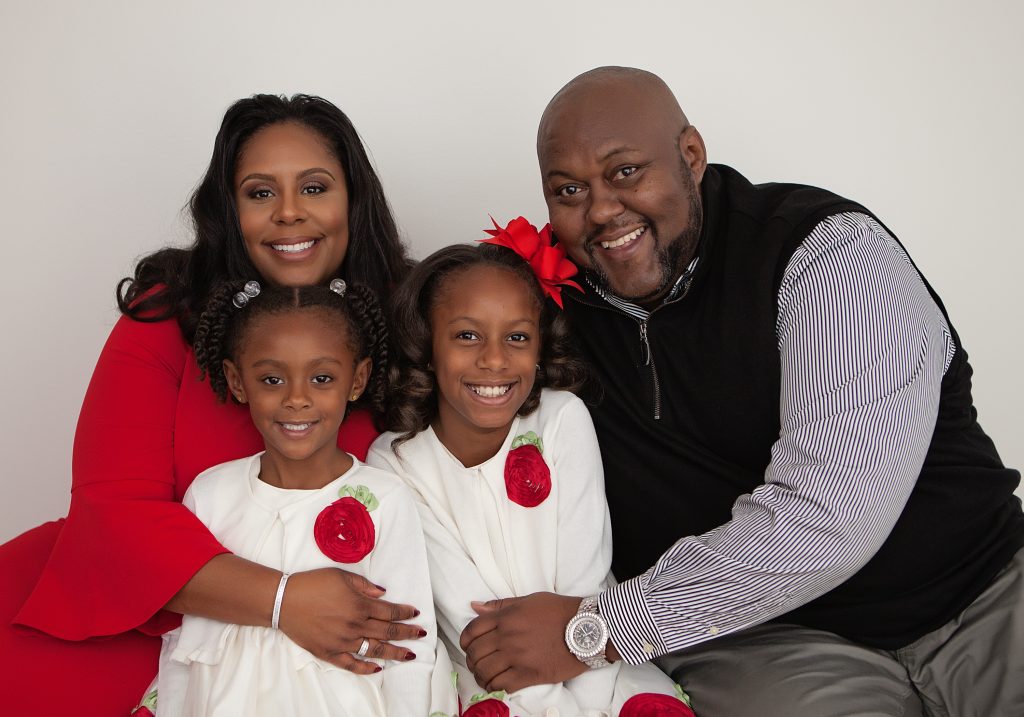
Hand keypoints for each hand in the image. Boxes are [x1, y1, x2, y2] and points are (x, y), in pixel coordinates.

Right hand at [278, 568, 422, 673]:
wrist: (284, 602)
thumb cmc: (312, 584)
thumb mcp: (341, 576)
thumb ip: (364, 586)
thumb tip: (382, 594)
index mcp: (359, 605)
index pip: (390, 612)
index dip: (405, 613)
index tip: (415, 613)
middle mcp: (355, 625)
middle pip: (388, 632)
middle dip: (407, 632)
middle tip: (421, 634)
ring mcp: (343, 642)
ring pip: (375, 650)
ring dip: (394, 652)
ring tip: (409, 654)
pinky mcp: (330, 653)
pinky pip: (352, 664)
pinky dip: (366, 668)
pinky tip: (378, 668)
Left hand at [460, 592, 586, 691]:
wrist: (587, 629)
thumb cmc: (559, 611)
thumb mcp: (529, 600)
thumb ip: (500, 605)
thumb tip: (474, 606)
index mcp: (506, 617)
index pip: (472, 630)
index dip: (466, 640)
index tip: (470, 646)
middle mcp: (508, 637)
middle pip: (475, 652)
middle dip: (472, 659)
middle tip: (478, 662)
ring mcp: (517, 657)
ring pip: (484, 671)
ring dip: (480, 675)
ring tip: (485, 675)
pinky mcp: (529, 675)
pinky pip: (501, 686)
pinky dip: (493, 687)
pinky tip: (496, 685)